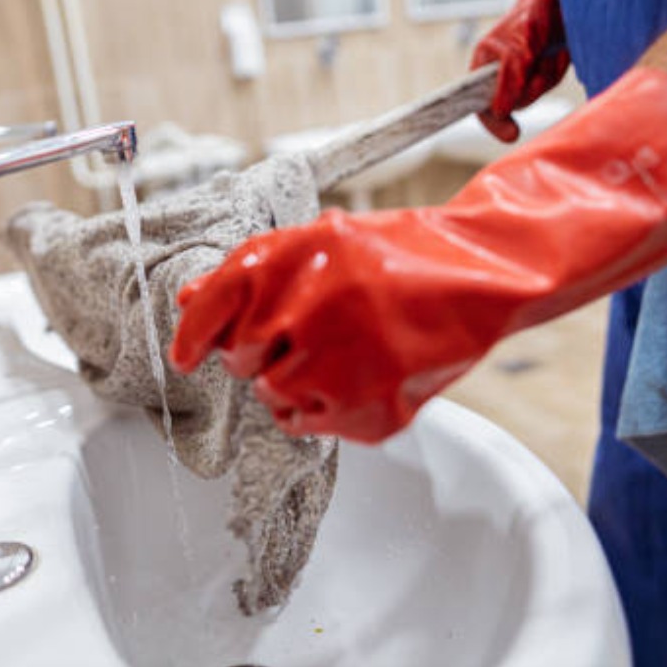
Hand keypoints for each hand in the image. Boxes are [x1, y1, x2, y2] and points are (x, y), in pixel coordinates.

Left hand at [171, 65, 666, 443]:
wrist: (479, 275)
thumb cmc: (399, 257)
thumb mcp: (322, 242)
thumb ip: (251, 274)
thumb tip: (188, 302)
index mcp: (291, 257)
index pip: (211, 306)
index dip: (192, 336)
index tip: (186, 357)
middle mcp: (306, 308)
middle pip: (239, 359)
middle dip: (260, 354)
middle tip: (303, 337)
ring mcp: (338, 363)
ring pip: (272, 395)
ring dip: (293, 381)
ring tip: (340, 354)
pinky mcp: (367, 409)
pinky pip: (308, 424)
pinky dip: (321, 407)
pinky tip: (356, 376)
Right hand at [471, 0, 569, 141]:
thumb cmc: (529, 17)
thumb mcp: (514, 47)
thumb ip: (507, 78)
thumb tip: (499, 110)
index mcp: (483, 69)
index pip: (480, 106)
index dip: (493, 122)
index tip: (511, 133)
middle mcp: (500, 77)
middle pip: (513, 105)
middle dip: (529, 88)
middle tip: (536, 66)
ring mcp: (523, 77)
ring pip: (534, 95)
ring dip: (546, 75)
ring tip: (548, 53)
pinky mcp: (543, 73)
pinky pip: (551, 83)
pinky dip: (557, 69)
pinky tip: (557, 53)